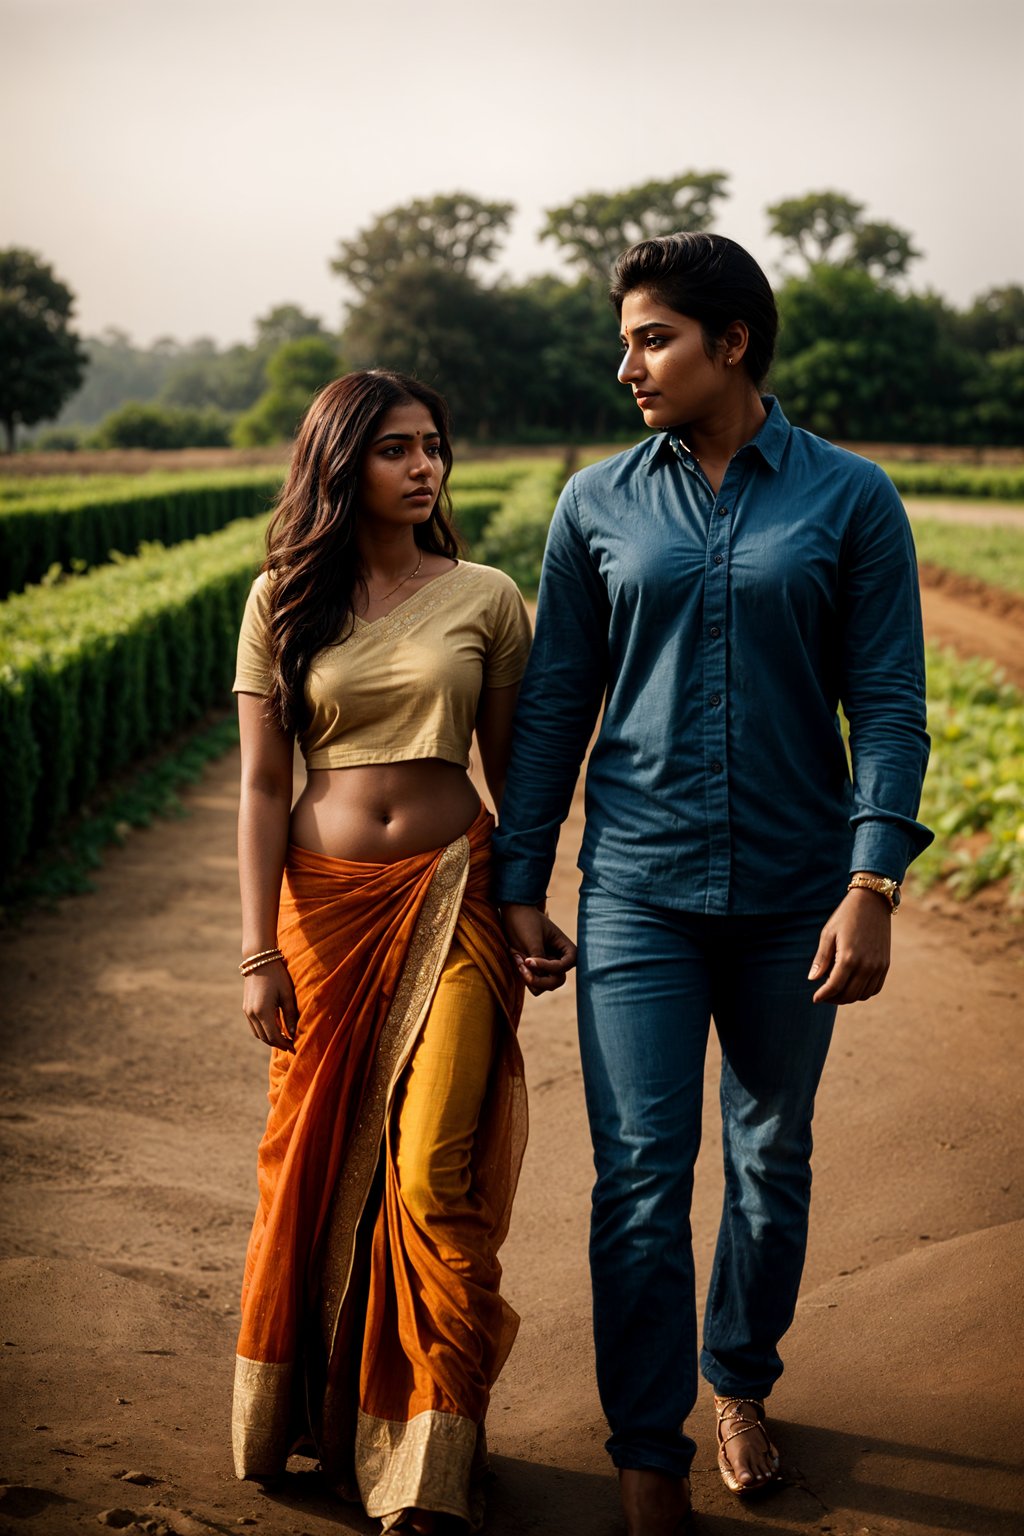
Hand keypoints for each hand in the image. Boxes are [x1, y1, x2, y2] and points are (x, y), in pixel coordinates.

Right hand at [242, 961, 298, 1051]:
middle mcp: (252, 1014)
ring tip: (284, 1039)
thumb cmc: (277, 976)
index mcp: (262, 1011)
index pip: (274, 1036)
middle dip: (278, 1044)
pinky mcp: (246, 1007)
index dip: (285, 1044)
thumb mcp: (287, 995)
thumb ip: (290, 1016)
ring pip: (258, 1033)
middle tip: (291, 1046)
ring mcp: (247, 1011)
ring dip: (270, 1039)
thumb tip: (293, 1033)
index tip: (295, 1048)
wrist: (259, 960)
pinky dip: (264, 1031)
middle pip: (264, 1038)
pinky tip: (275, 1028)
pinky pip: (254, 1026)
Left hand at [500, 902, 577, 994]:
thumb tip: (540, 977)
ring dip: (527, 976)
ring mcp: (548, 967)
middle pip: (556, 981)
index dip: (548, 967)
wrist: (512, 913)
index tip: (529, 960)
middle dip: (537, 977)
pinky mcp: (536, 970)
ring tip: (516, 957)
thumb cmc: (525, 921)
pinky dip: (523, 975)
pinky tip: (516, 958)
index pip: (564, 967)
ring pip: (543, 986)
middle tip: (521, 964)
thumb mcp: (532, 939)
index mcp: (566, 949)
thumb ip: (538, 959)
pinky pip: (533, 984)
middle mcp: (560, 960)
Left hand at [809, 888, 891, 1004]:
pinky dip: (863, 992)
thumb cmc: (846, 916)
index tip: (815, 998)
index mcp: (848, 957)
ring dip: (849, 997)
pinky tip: (853, 986)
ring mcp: (878, 966)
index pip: (834, 987)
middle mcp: (866, 965)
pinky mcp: (885, 964)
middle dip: (834, 999)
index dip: (823, 995)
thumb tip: (812, 979)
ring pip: (862, 995)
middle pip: (848, 995)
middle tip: (824, 994)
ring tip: (837, 990)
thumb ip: (821, 958)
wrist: (873, 902)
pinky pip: (875, 988)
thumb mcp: (828, 934)